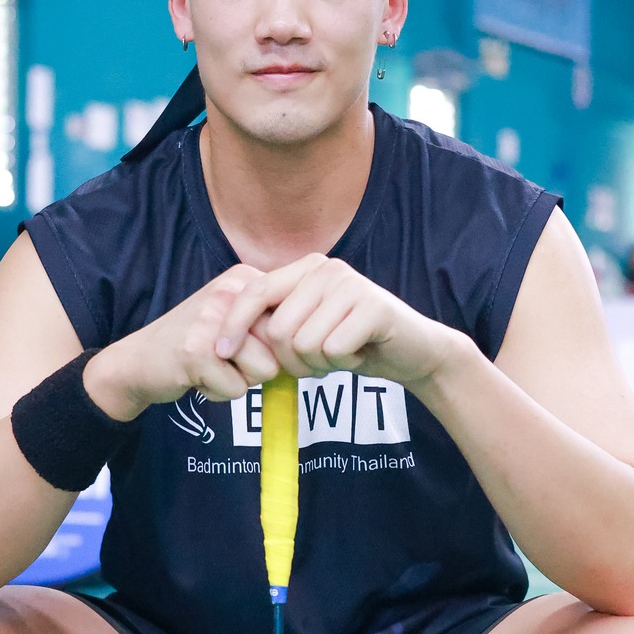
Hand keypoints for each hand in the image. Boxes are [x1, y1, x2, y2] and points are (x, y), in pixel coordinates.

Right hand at [83, 265, 281, 421]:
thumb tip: (317, 343)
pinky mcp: (196, 351)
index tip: (260, 347)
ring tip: (213, 367)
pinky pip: (237, 389)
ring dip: (241, 380)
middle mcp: (230, 291)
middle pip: (283, 345)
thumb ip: (273, 320)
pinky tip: (197, 377)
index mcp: (245, 278)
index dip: (284, 344)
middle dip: (263, 363)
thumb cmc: (196, 344)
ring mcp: (211, 320)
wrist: (137, 360)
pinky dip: (218, 392)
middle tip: (230, 359)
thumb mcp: (235, 316)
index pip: (296, 316)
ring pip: (265, 370)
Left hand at [215, 255, 462, 390]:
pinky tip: (359, 355)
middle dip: (291, 361)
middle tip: (317, 363)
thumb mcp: (308, 328)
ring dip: (319, 365)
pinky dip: (343, 365)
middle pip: (277, 329)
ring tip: (341, 355)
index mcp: (305, 269)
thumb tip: (225, 341)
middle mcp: (326, 268)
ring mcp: (351, 285)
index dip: (233, 324)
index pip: (254, 292)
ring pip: (304, 343)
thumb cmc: (353, 343)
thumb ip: (276, 324)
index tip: (220, 353)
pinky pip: (333, 350)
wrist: (413, 352)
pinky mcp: (373, 307)